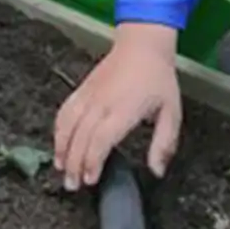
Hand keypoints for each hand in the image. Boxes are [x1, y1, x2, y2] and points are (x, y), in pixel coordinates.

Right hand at [55, 24, 181, 188]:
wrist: (142, 44)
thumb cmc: (158, 78)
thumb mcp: (171, 112)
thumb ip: (164, 143)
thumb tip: (157, 171)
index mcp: (124, 110)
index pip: (101, 139)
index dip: (92, 162)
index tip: (90, 180)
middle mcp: (102, 102)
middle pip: (80, 137)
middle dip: (74, 163)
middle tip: (73, 184)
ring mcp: (89, 94)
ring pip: (67, 124)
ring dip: (62, 148)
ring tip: (62, 168)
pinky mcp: (82, 88)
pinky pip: (64, 110)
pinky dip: (58, 129)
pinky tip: (59, 143)